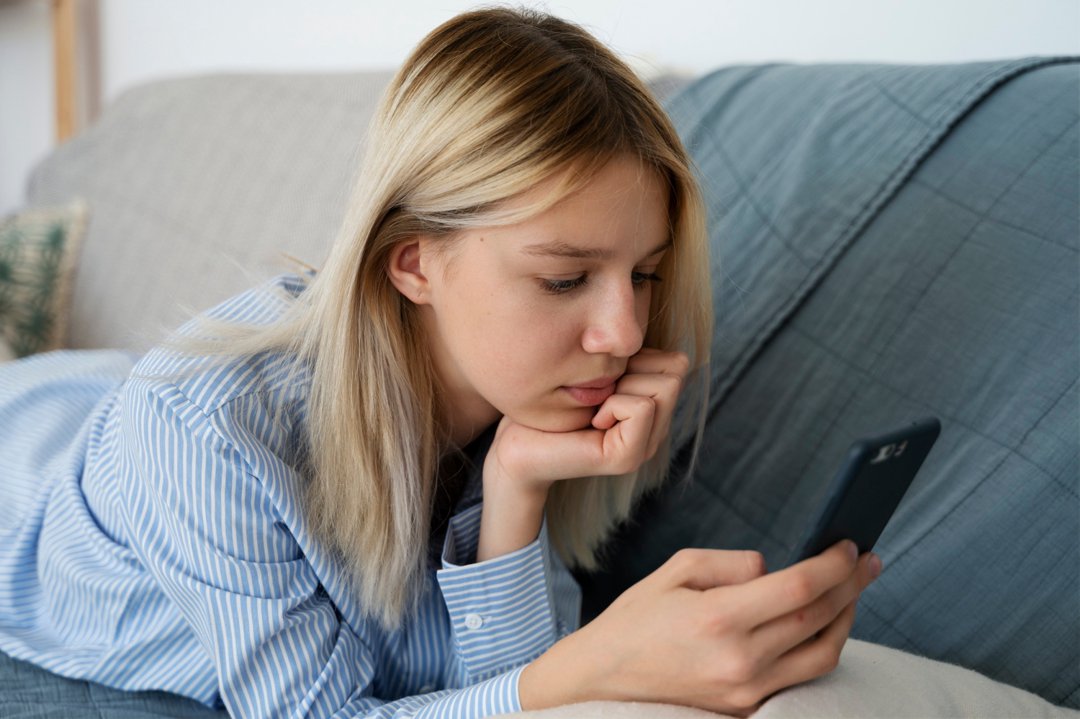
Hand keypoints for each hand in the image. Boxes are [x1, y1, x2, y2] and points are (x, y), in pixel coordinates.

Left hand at [483, 348, 689, 498]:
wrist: (517, 443)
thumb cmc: (547, 399)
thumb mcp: (595, 367)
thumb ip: (626, 355)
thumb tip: (641, 324)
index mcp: (652, 408)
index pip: (677, 361)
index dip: (639, 356)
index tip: (605, 375)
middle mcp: (655, 430)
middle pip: (677, 370)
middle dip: (634, 367)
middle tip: (600, 391)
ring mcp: (645, 446)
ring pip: (665, 386)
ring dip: (623, 384)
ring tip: (596, 406)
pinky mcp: (628, 458)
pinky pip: (642, 408)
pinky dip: (614, 404)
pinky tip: (592, 420)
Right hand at [530, 540, 880, 714]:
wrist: (603, 680)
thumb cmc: (635, 621)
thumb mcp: (675, 571)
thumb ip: (731, 563)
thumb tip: (772, 568)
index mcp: (719, 618)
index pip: (799, 586)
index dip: (833, 564)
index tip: (850, 545)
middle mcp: (739, 659)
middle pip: (819, 618)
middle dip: (852, 585)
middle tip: (868, 560)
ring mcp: (746, 690)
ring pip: (822, 654)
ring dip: (845, 619)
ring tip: (851, 591)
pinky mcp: (746, 708)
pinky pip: (800, 676)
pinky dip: (820, 646)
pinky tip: (822, 623)